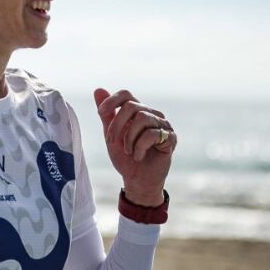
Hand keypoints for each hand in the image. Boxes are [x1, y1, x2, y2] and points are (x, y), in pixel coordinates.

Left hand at [94, 88, 176, 205]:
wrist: (138, 181)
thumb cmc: (126, 158)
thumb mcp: (111, 136)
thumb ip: (106, 114)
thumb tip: (98, 89)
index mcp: (137, 112)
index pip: (126, 95)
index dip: (112, 100)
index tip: (101, 113)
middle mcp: (151, 115)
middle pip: (131, 106)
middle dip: (117, 125)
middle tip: (113, 142)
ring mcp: (163, 125)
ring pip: (142, 118)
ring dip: (129, 138)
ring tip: (129, 152)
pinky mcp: (171, 138)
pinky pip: (152, 134)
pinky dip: (140, 147)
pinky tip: (138, 156)